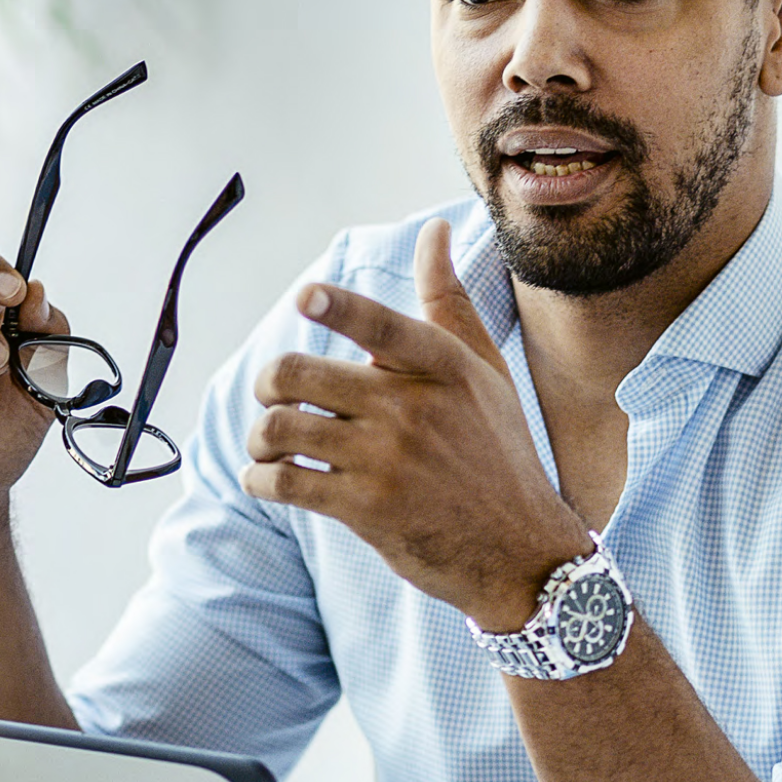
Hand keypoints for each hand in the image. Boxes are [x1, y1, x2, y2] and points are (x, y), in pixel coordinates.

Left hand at [242, 219, 591, 629]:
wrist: (520, 551)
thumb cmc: (497, 450)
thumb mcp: (484, 371)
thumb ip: (448, 301)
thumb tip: (434, 230)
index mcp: (440, 365)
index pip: (378, 324)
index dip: (334, 307)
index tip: (304, 299)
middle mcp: (412, 408)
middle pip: (296, 375)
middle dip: (269, 386)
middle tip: (274, 398)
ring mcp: (387, 460)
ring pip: (281, 428)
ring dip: (260, 437)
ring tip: (270, 444)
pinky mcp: (366, 509)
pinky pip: (284, 482)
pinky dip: (260, 479)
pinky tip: (268, 479)